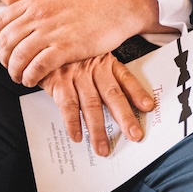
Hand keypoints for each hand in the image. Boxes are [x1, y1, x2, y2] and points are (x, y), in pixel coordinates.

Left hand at [0, 0, 162, 86]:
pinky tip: (32, 80)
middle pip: (6, 41)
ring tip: (20, 77)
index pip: (0, 22)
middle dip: (3, 60)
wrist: (119, 4)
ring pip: (18, 56)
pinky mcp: (67, 47)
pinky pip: (37, 66)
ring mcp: (52, 30)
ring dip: (14, 72)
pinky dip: (30, 77)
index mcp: (35, 0)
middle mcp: (40, 14)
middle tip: (10, 68)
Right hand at [40, 55, 156, 157]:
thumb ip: (105, 75)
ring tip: (102, 148)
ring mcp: (76, 75)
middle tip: (134, 135)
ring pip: (91, 105)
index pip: (126, 79)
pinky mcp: (58, 82)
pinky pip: (68, 105)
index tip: (148, 107)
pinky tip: (77, 136)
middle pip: (113, 95)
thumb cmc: (71, 54)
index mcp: (106, 63)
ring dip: (97, 129)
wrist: (43, 43)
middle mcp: (94, 69)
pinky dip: (72, 122)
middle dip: (124, 117)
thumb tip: (126, 100)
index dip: (137, 93)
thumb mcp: (92, 56)